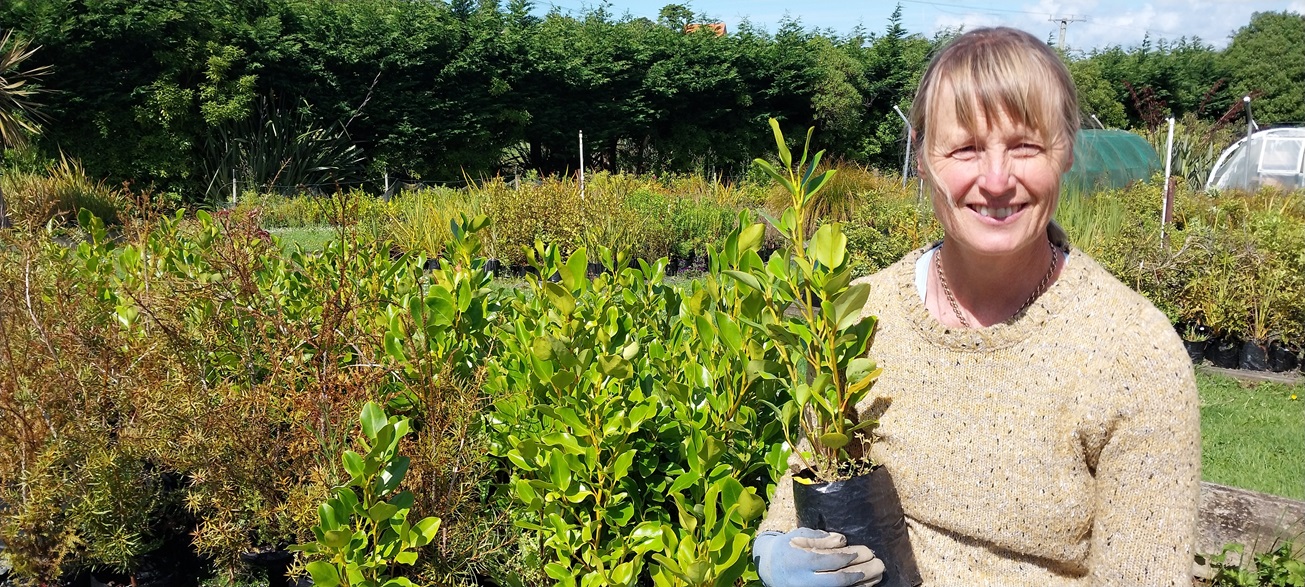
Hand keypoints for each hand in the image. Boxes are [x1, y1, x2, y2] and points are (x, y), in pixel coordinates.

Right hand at [753, 528, 885, 586]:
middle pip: (838, 579)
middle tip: (879, 563)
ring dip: (863, 582)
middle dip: (861, 572)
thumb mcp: (798, 536)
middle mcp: (804, 580)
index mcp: (799, 561)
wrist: (771, 569)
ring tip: (879, 572)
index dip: (847, 557)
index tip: (864, 551)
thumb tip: (841, 540)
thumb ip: (819, 537)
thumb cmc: (787, 548)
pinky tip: (868, 581)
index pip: (828, 561)